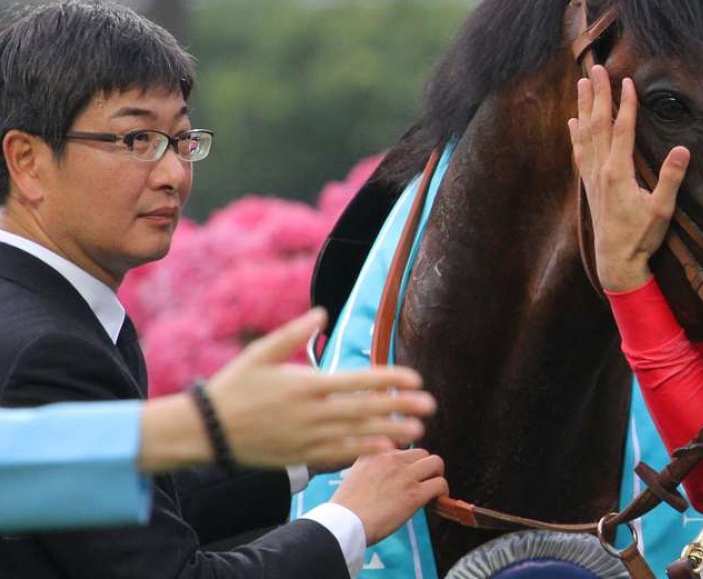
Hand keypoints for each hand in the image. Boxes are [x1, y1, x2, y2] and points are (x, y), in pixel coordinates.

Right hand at [205, 309, 436, 467]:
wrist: (206, 430)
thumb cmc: (234, 386)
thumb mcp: (261, 353)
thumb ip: (293, 332)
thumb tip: (322, 312)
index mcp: (305, 385)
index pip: (358, 381)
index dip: (389, 380)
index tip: (414, 378)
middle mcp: (310, 413)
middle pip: (365, 409)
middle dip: (400, 406)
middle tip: (431, 405)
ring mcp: (306, 437)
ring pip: (357, 434)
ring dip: (389, 431)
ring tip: (418, 430)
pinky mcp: (299, 455)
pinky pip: (338, 454)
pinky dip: (362, 451)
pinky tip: (384, 449)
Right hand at [330, 449, 447, 544]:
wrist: (343, 524)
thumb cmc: (346, 507)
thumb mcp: (355, 472)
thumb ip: (373, 463)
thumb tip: (390, 470)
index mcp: (376, 452)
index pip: (403, 445)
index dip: (409, 460)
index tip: (409, 472)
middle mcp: (391, 458)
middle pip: (422, 452)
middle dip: (425, 467)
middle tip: (423, 482)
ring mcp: (404, 475)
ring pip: (436, 463)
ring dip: (436, 476)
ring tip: (432, 489)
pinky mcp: (414, 494)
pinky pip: (439, 484)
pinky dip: (442, 491)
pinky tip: (435, 501)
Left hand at [568, 64, 689, 291]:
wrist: (616, 260)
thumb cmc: (641, 236)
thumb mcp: (662, 209)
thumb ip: (671, 179)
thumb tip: (682, 150)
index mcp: (619, 172)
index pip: (622, 130)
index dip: (625, 104)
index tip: (627, 81)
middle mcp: (601, 169)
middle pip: (598, 124)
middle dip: (598, 95)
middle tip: (596, 69)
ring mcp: (592, 176)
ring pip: (585, 134)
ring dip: (584, 107)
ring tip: (582, 84)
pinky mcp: (589, 184)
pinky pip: (579, 152)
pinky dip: (575, 134)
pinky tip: (572, 122)